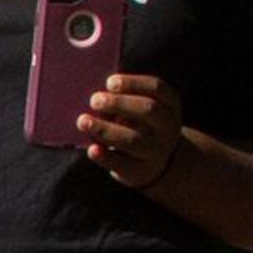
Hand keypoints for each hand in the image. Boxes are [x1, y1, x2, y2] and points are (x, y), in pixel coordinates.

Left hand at [80, 71, 181, 188]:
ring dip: (105, 129)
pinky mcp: (141, 171)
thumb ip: (122, 100)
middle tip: (94, 100)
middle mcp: (168, 127)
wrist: (158, 164)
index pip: (157, 88)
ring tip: (83, 121)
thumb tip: (91, 92)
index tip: (109, 82)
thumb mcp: (140, 111)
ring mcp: (157, 150)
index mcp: (170, 106)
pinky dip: (105, 157)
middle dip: (119, 103)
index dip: (134, 83)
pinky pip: (122, 164)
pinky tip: (92, 149)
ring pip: (132, 139)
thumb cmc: (139, 127)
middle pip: (148, 110)